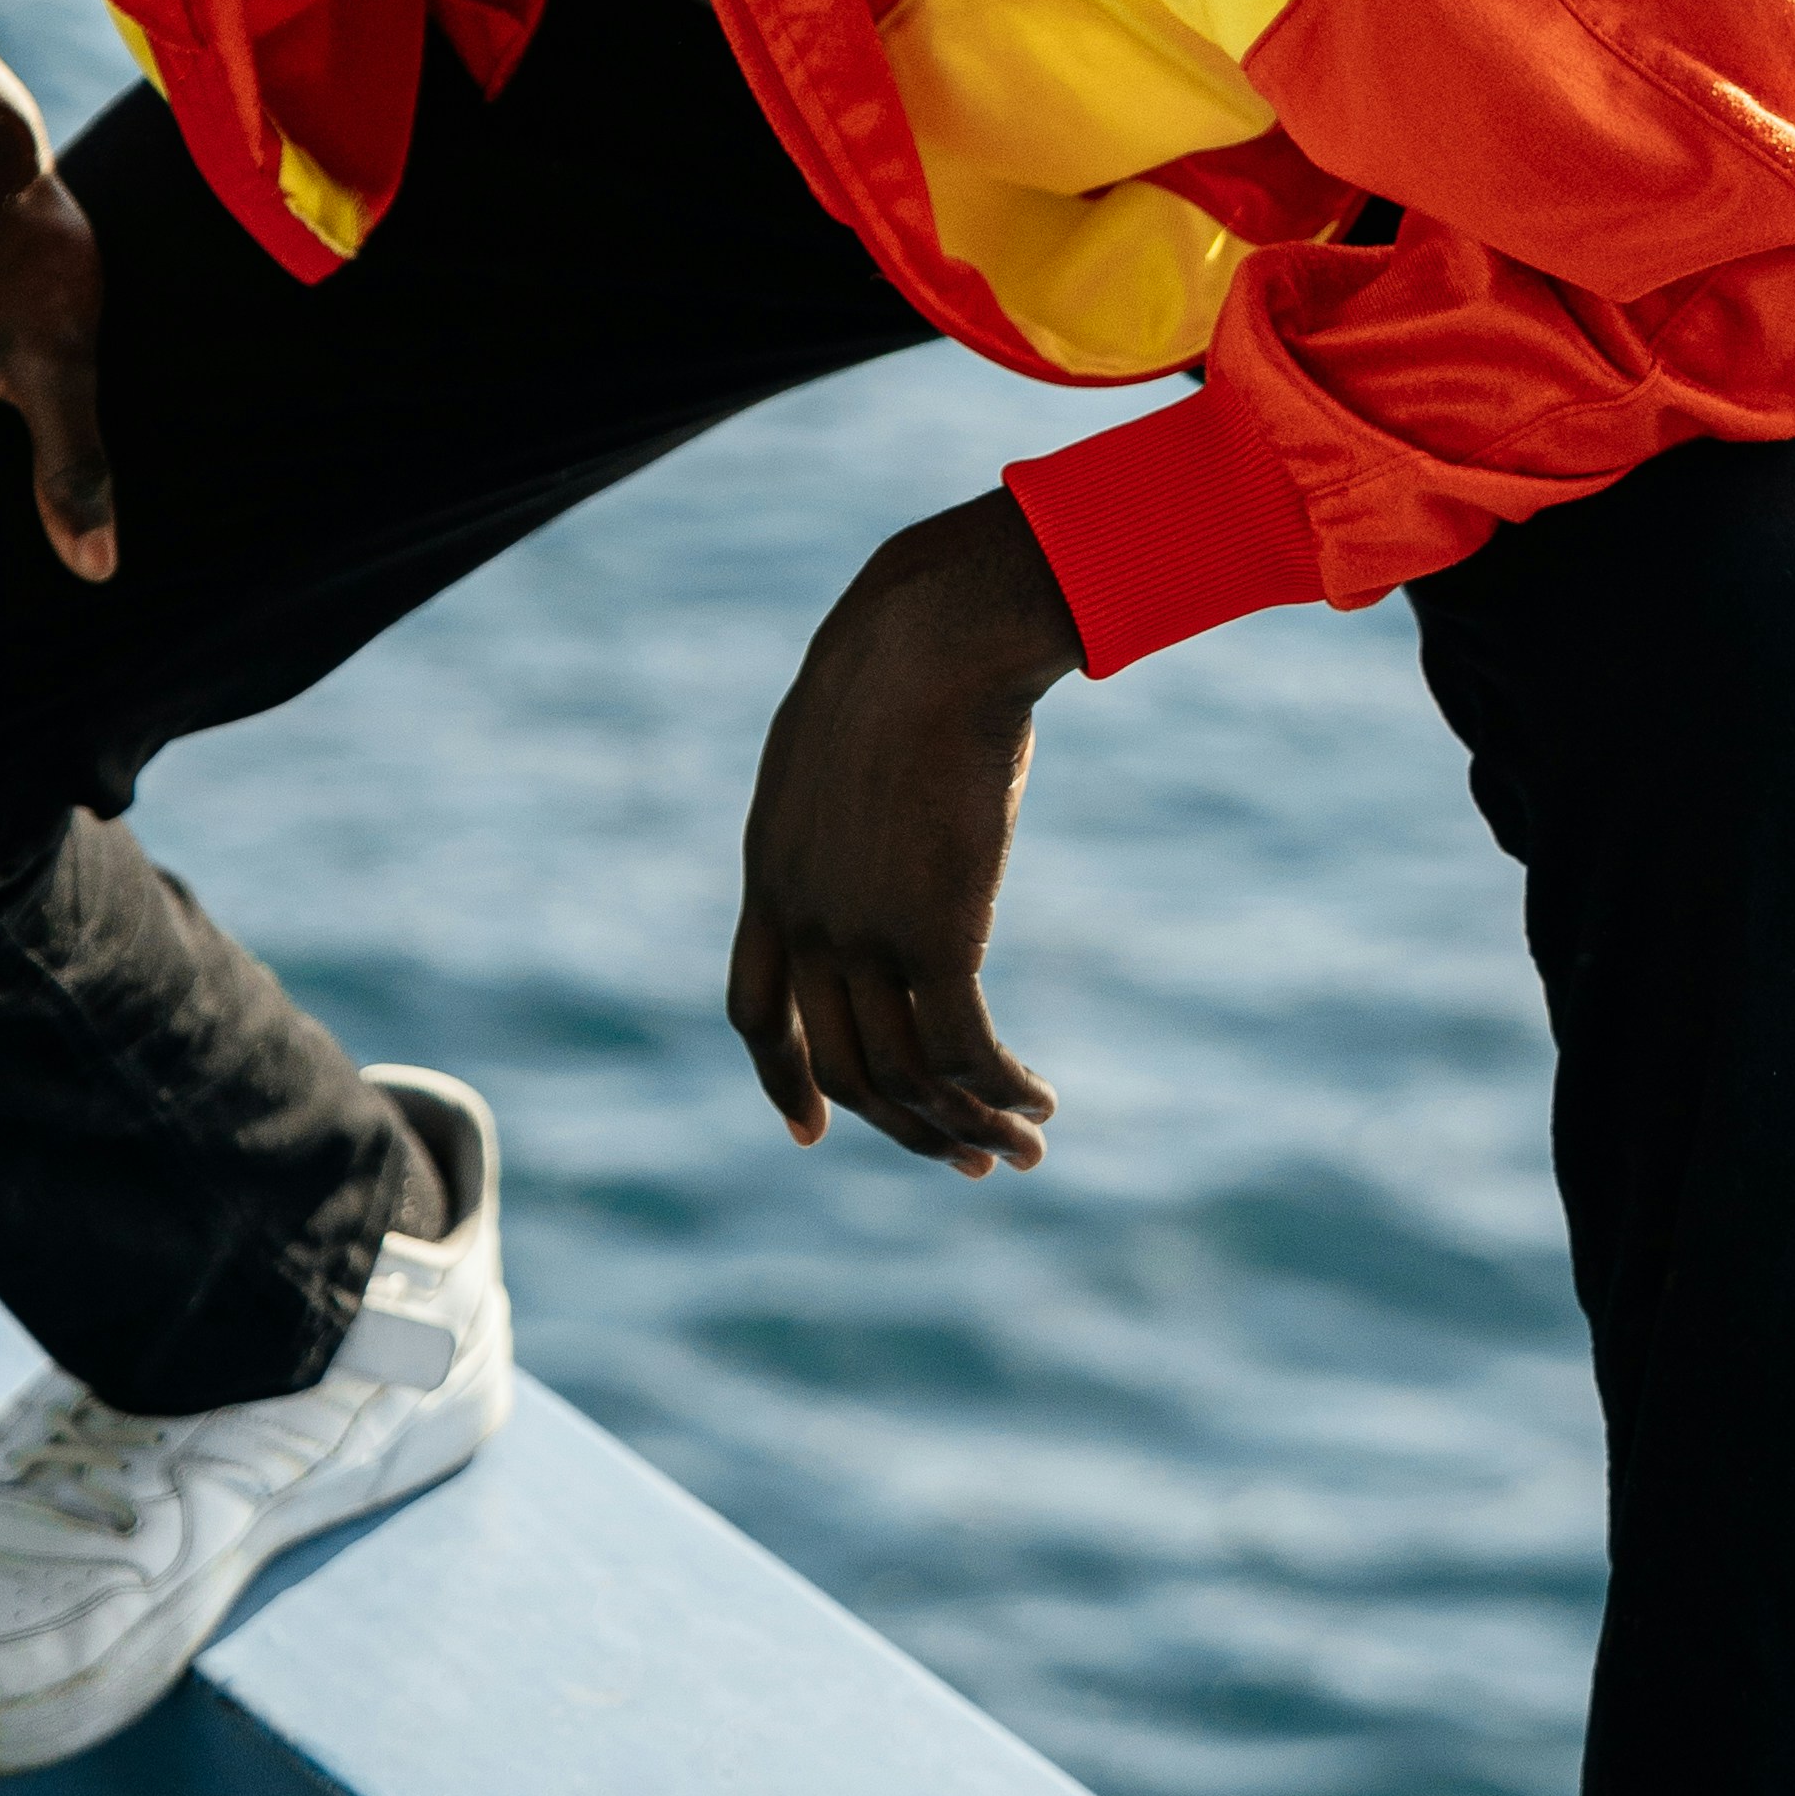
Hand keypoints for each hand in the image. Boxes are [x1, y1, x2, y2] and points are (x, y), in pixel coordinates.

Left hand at [729, 491, 1083, 1178]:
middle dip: (905, 1127)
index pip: (755, 1013)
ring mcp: (863, 933)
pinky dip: (1002, 1091)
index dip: (784, 1081)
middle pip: (843, 1065)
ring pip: (907, 1075)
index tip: (813, 1131)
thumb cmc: (904, 664)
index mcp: (770, 876)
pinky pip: (964, 1051)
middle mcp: (806, 920)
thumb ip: (846, 801)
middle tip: (966, 1158)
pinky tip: (1039, 1102)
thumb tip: (889, 804)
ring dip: (968, 1125)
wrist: (933, 636)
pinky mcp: (935, 934)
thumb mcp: (842, 739)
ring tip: (1022, 1147)